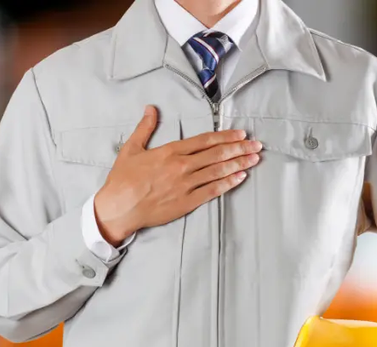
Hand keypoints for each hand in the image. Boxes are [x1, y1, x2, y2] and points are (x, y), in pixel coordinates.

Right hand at [94, 105, 261, 245]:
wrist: (119, 207)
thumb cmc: (122, 179)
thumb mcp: (131, 148)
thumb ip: (145, 128)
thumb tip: (150, 108)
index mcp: (170, 151)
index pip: (205, 140)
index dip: (226, 136)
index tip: (241, 133)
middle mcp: (182, 166)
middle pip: (217, 154)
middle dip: (240, 148)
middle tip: (257, 145)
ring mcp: (186, 184)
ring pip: (218, 171)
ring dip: (239, 164)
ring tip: (255, 159)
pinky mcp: (187, 202)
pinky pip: (213, 191)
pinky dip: (228, 183)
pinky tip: (241, 177)